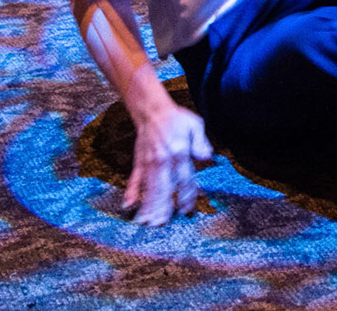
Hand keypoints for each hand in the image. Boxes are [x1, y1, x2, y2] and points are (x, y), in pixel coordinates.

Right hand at [124, 101, 212, 224]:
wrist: (152, 111)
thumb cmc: (176, 119)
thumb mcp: (195, 125)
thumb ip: (201, 143)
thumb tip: (208, 156)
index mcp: (179, 152)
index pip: (184, 179)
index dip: (186, 196)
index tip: (188, 210)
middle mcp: (162, 160)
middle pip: (164, 188)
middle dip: (163, 207)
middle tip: (163, 225)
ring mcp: (148, 163)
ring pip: (149, 188)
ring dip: (148, 206)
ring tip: (147, 222)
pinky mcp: (139, 163)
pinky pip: (134, 180)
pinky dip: (130, 192)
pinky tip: (128, 205)